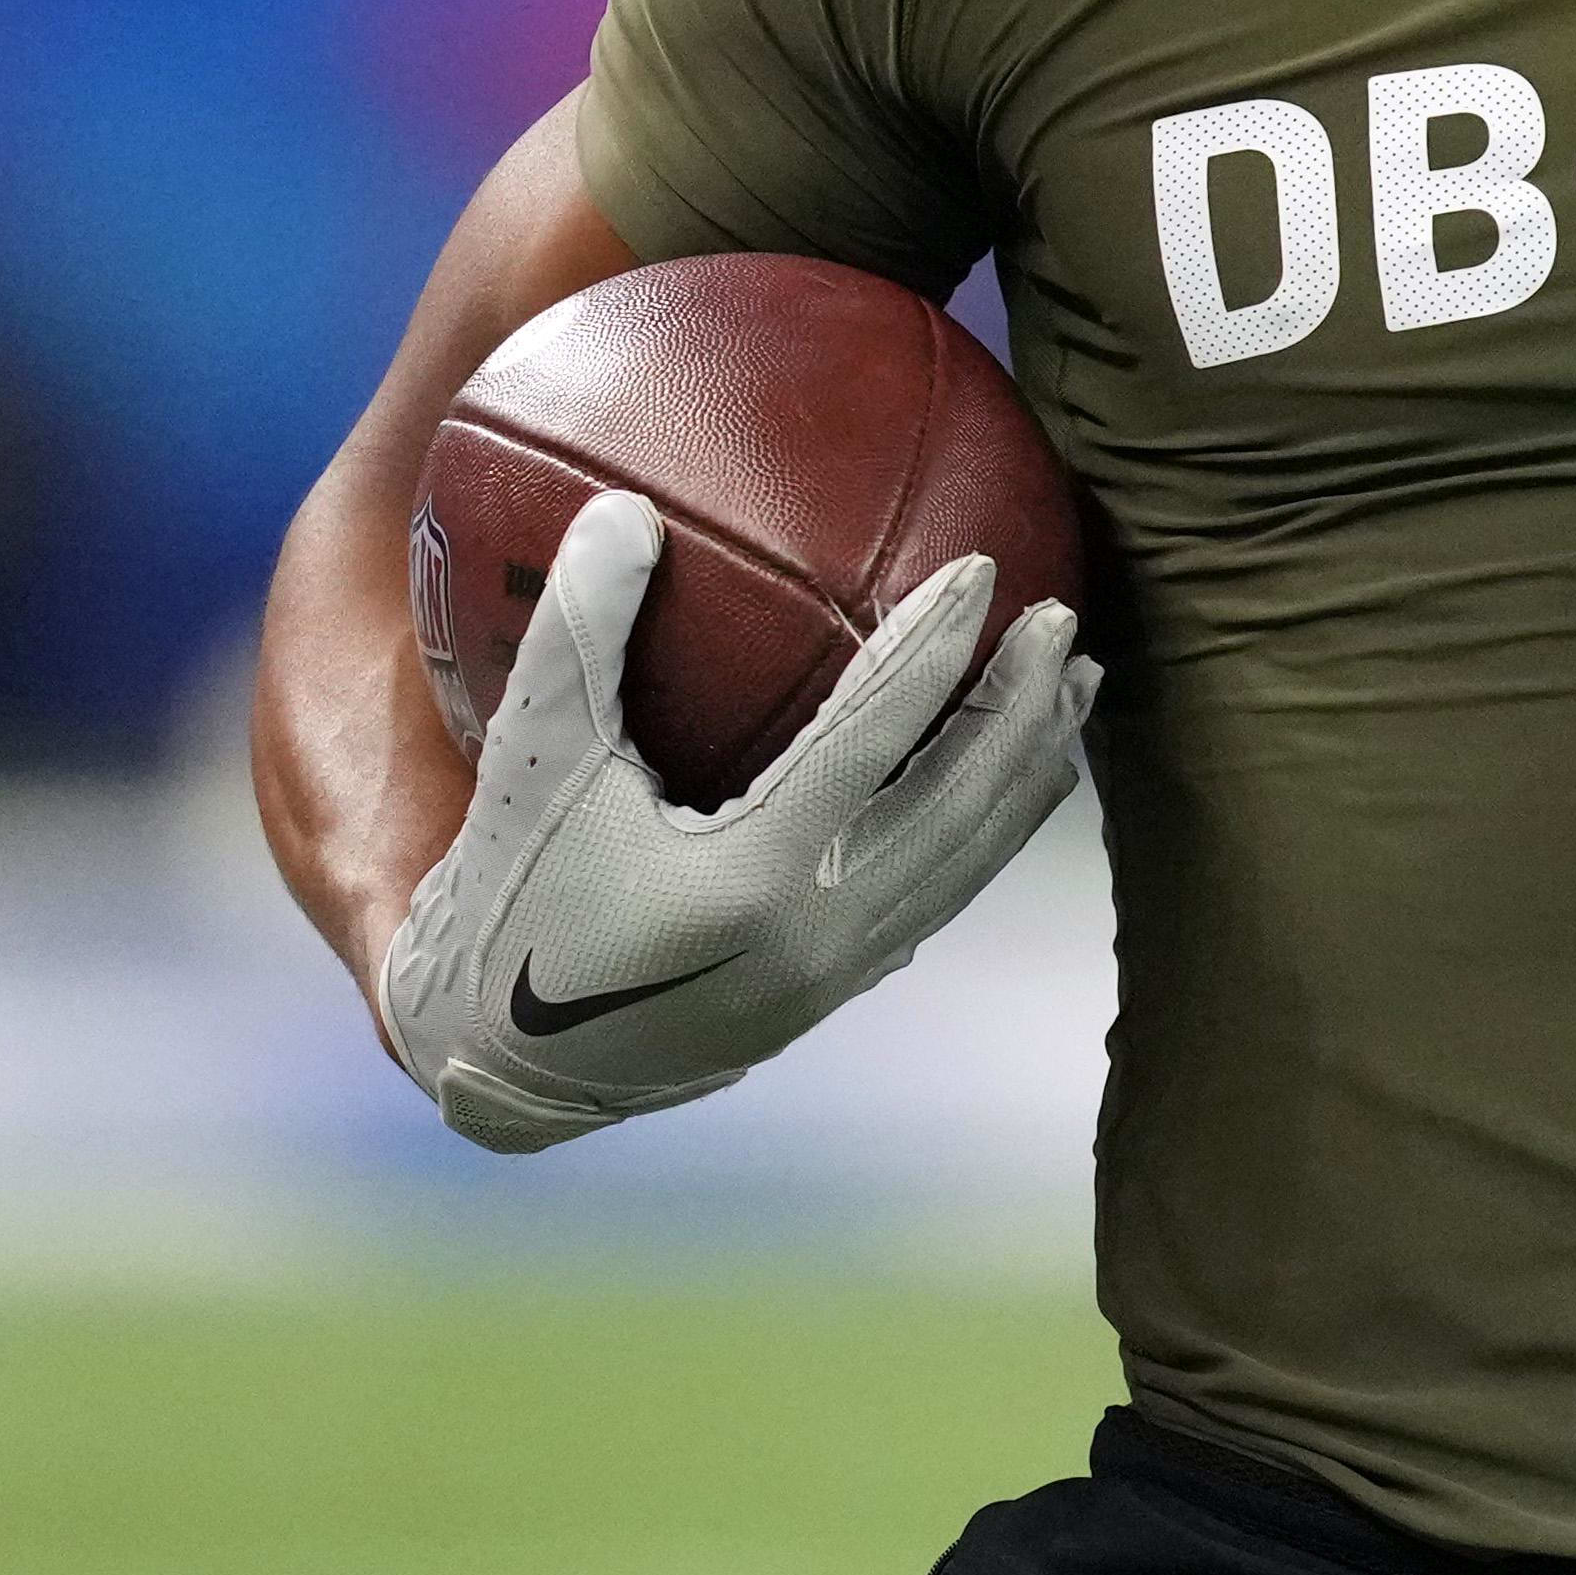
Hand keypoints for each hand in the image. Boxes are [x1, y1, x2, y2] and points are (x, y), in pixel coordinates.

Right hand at [373, 491, 1095, 1152]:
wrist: (501, 1068)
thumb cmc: (510, 899)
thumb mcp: (531, 763)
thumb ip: (578, 634)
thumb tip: (626, 506)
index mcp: (748, 879)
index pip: (872, 742)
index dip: (934, 649)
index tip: (985, 567)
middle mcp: (815, 936)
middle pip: (959, 806)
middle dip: (1021, 709)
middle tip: (1064, 616)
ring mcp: (835, 975)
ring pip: (967, 861)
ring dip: (1027, 769)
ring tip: (1074, 686)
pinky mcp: (834, 994)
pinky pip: (940, 895)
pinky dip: (989, 829)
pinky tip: (1011, 778)